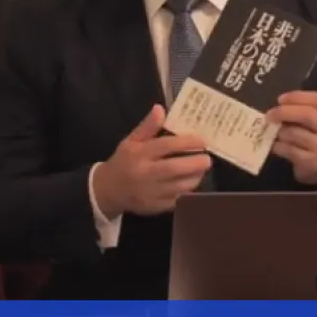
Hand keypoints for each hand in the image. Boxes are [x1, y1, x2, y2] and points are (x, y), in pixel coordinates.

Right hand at [93, 105, 211, 218]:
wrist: (109, 190)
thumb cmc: (123, 162)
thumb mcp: (131, 141)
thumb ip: (147, 126)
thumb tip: (161, 109)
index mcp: (139, 154)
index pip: (166, 146)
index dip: (186, 142)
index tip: (202, 140)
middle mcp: (145, 173)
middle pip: (174, 168)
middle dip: (195, 163)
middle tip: (207, 158)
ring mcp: (150, 193)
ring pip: (178, 187)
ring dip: (194, 178)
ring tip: (201, 169)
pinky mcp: (155, 207)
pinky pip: (176, 200)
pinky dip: (188, 192)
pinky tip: (191, 183)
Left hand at [267, 91, 316, 185]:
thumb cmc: (313, 136)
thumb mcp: (312, 121)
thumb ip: (298, 111)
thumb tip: (275, 109)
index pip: (316, 99)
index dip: (296, 97)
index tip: (280, 99)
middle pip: (307, 115)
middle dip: (285, 112)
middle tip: (269, 115)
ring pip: (295, 133)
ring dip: (279, 131)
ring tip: (273, 132)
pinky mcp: (311, 161)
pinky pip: (289, 150)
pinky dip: (278, 146)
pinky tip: (274, 145)